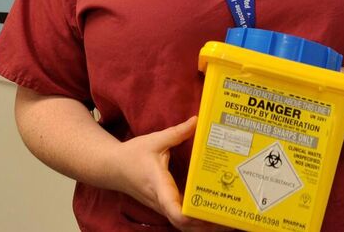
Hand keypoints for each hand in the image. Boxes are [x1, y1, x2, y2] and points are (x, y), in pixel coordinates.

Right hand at [111, 116, 226, 230]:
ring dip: (203, 226)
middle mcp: (160, 201)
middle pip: (184, 224)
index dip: (189, 216)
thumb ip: (177, 132)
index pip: (172, 208)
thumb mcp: (154, 140)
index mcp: (158, 184)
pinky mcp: (164, 207)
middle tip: (231, 220)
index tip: (207, 214)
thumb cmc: (132, 155)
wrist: (112, 168)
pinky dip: (197, 221)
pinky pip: (181, 219)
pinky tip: (212, 214)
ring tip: (227, 220)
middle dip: (206, 225)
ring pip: (183, 225)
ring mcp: (162, 207)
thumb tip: (197, 121)